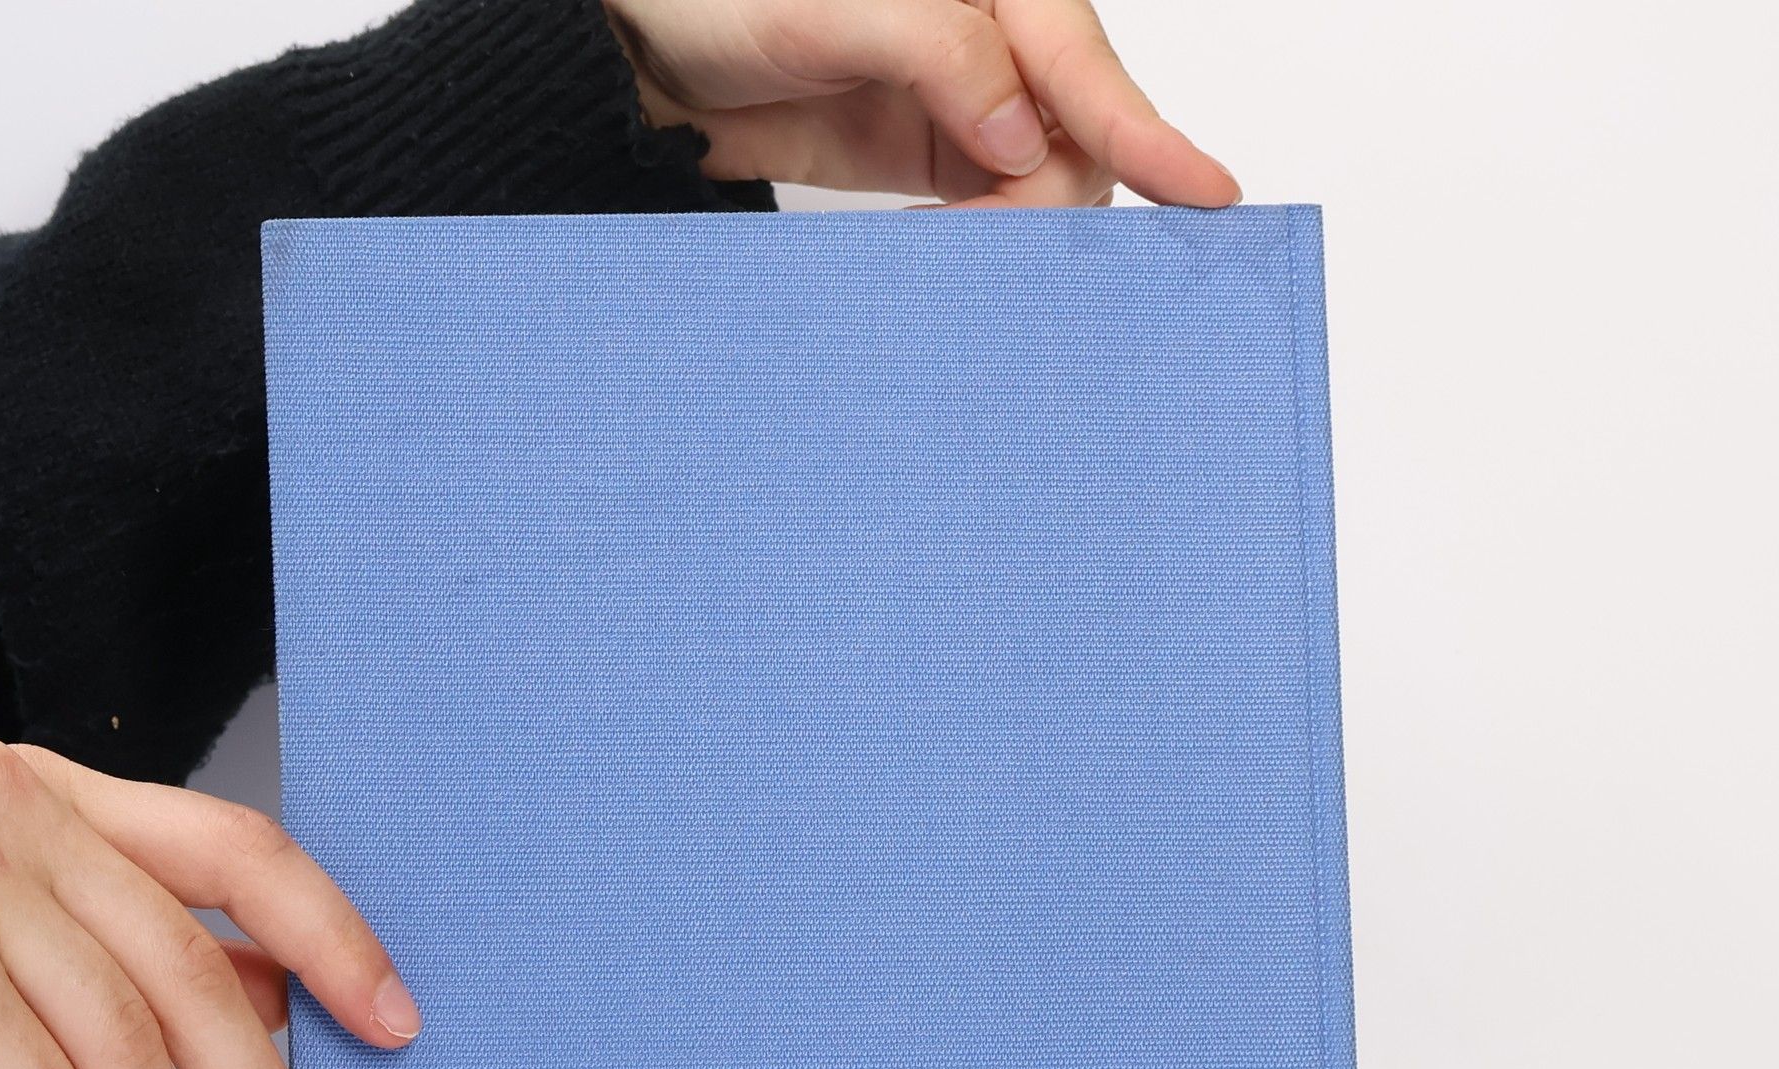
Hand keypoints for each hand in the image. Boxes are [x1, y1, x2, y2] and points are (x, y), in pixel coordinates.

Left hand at [606, 0, 1237, 208]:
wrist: (642, 52)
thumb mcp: (829, 10)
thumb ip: (938, 52)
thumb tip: (1024, 131)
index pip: (1079, 63)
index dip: (1145, 130)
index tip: (1204, 193)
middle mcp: (989, 37)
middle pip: (1076, 133)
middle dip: (1057, 200)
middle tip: (1003, 251)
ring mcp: (962, 100)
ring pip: (1041, 179)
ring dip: (1018, 232)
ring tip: (963, 261)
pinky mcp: (930, 153)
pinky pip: (990, 207)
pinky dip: (985, 245)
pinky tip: (959, 265)